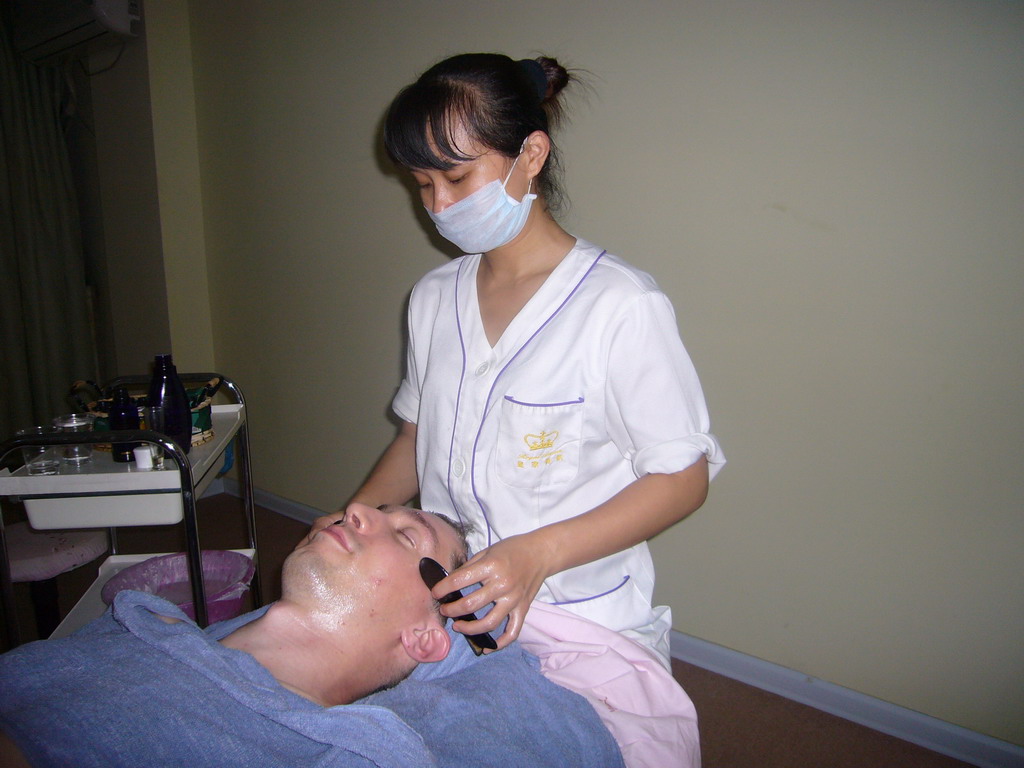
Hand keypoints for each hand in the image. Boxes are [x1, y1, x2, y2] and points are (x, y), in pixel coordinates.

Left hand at [430, 532, 554, 650]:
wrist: (540, 553)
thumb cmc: (511, 549)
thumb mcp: (487, 551)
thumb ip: (469, 567)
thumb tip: (450, 583)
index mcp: (491, 567)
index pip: (460, 581)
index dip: (443, 589)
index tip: (435, 593)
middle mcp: (502, 584)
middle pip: (471, 604)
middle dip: (451, 610)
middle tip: (444, 610)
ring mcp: (513, 599)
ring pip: (488, 623)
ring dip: (469, 629)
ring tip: (458, 626)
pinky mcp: (523, 609)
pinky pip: (512, 632)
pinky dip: (500, 643)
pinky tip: (487, 648)